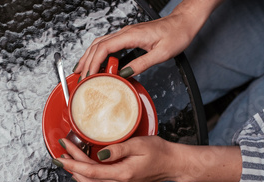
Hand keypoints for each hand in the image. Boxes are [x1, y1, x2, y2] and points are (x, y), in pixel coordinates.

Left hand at [54, 135, 241, 181]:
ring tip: (67, 161)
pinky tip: (81, 171)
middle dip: (71, 166)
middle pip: (87, 178)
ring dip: (77, 174)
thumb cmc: (159, 152)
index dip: (73, 162)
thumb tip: (100, 153)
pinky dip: (86, 179)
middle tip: (61, 153)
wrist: (173, 164)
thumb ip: (118, 149)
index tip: (62, 153)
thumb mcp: (139, 144)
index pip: (90, 171)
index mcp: (123, 174)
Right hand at [73, 0, 220, 77]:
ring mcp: (125, 33)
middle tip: (80, 78)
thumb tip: (123, 74)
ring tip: (81, 70)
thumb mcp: (161, 54)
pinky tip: (96, 62)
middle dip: (86, 62)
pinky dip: (97, 53)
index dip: (94, 62)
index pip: (104, 48)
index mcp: (131, 35)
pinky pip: (107, 43)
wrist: (184, 22)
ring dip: (88, 57)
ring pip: (99, 43)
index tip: (89, 76)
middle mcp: (125, 32)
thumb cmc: (176, 35)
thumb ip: (141, 64)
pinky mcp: (128, 36)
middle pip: (97, 45)